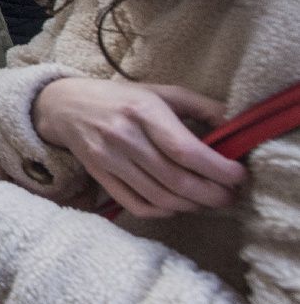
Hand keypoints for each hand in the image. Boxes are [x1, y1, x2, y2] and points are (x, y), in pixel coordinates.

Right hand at [31, 79, 244, 217]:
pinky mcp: (100, 177)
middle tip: (230, 196)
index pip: (184, 149)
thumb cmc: (120, 97)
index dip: (216, 168)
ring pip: (159, 196)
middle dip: (211, 194)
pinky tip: (178, 205)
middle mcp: (124, 137)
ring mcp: (109, 160)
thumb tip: (237, 126)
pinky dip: (163, 212)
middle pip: (175, 179)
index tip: (238, 176)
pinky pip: (136, 205)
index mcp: (142, 111)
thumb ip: (201, 107)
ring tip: (209, 202)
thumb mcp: (160, 92)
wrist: (64, 105)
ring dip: (191, 205)